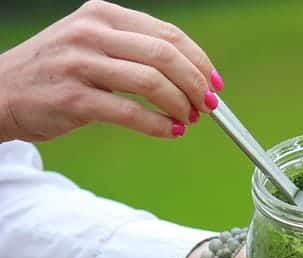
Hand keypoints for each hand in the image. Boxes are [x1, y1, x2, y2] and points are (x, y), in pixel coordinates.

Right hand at [0, 0, 222, 142]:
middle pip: (166, 55)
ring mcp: (81, 64)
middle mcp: (92, 33)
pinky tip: (170, 132)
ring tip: (189, 120)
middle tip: (208, 106)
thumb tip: (191, 74)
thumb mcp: (92, 43)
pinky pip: (130, 112)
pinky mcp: (73, 98)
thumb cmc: (57, 71)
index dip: (200, 61)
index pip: (169, 34)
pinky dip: (158, 125)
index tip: (215, 84)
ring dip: (181, 105)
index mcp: (103, 14)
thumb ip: (135, 50)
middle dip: (196, 84)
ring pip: (152, 81)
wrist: (0, 92)